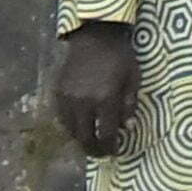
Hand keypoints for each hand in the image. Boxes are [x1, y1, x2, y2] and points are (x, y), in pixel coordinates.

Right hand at [56, 22, 139, 156]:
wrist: (95, 37)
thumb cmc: (120, 56)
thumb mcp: (133, 78)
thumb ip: (129, 104)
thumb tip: (127, 128)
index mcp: (105, 98)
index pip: (106, 133)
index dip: (110, 146)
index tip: (115, 152)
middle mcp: (83, 103)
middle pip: (85, 137)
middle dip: (94, 149)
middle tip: (102, 154)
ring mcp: (67, 99)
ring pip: (71, 131)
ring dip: (81, 140)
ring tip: (92, 143)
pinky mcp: (58, 94)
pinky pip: (62, 118)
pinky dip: (71, 127)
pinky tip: (80, 127)